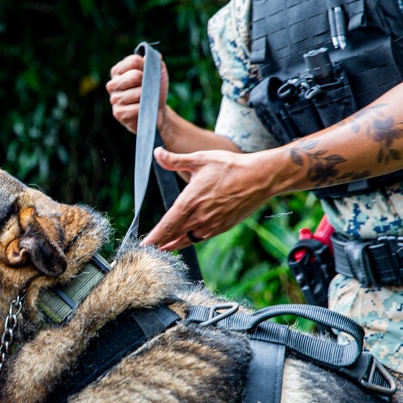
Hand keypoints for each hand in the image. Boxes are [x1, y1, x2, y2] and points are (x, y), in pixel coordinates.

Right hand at [106, 53, 169, 134]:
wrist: (156, 112)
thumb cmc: (154, 91)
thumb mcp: (157, 73)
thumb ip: (153, 61)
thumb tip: (147, 56)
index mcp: (118, 71)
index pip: (134, 61)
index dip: (146, 67)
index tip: (148, 74)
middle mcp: (112, 84)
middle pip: (134, 76)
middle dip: (147, 83)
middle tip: (147, 90)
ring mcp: (114, 99)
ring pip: (137, 93)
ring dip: (147, 98)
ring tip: (145, 101)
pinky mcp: (118, 113)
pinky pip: (136, 108)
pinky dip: (144, 109)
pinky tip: (142, 110)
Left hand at [144, 147, 280, 249]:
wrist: (259, 178)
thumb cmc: (229, 166)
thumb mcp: (200, 158)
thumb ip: (175, 160)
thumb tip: (156, 152)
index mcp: (190, 201)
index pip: (166, 225)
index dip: (154, 237)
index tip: (144, 245)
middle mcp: (199, 217)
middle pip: (174, 235)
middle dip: (160, 243)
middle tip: (148, 250)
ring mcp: (211, 224)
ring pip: (188, 239)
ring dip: (174, 244)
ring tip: (163, 249)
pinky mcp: (222, 226)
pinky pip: (201, 237)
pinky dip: (190, 241)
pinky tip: (186, 240)